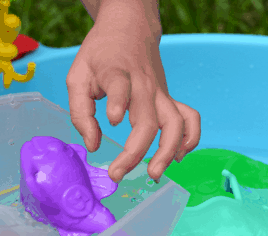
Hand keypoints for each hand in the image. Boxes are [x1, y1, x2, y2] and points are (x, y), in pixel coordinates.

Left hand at [67, 0, 200, 182]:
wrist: (130, 28)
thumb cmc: (100, 56)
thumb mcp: (77, 76)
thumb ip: (81, 113)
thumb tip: (93, 145)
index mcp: (116, 73)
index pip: (121, 86)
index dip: (118, 102)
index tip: (113, 120)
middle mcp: (143, 85)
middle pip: (147, 120)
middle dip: (135, 151)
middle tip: (117, 173)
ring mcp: (160, 93)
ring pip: (175, 123)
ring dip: (168, 152)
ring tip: (154, 174)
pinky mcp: (170, 98)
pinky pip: (190, 118)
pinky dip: (190, 139)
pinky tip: (178, 156)